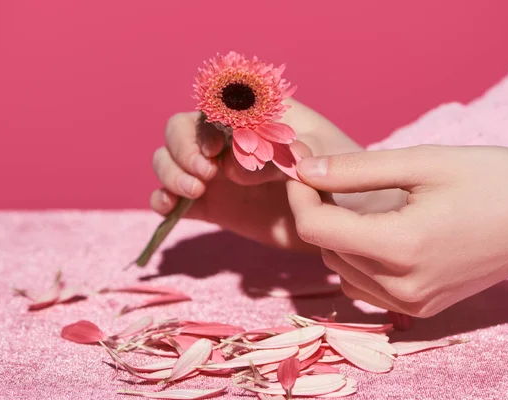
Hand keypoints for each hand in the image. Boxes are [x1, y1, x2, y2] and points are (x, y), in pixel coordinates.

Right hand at [151, 98, 380, 251]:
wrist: (345, 221)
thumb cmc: (342, 177)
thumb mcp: (324, 157)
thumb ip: (281, 155)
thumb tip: (234, 168)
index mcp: (253, 117)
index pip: (210, 107)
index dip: (202, 126)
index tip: (216, 150)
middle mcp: (228, 141)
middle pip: (179, 130)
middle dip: (182, 149)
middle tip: (205, 173)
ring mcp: (216, 174)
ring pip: (168, 160)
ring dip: (169, 172)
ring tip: (195, 190)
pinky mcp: (212, 205)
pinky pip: (172, 198)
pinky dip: (162, 200)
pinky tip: (171, 209)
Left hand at [287, 145, 507, 315]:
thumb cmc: (493, 181)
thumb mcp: (424, 162)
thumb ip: (356, 169)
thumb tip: (304, 169)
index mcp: (401, 247)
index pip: (316, 229)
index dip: (300, 196)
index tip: (304, 169)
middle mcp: (401, 287)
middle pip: (325, 249)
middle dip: (319, 211)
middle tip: (333, 179)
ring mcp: (411, 304)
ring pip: (340, 269)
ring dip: (337, 236)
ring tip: (360, 205)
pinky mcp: (419, 309)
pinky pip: (364, 285)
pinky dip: (358, 258)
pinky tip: (378, 233)